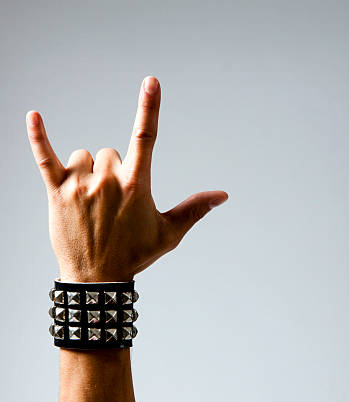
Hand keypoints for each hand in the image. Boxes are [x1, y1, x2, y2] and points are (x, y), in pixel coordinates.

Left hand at [26, 76, 227, 281]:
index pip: (146, 138)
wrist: (97, 280)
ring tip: (89, 202)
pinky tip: (34, 116)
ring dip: (87, 171)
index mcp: (136, 186)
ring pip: (83, 156)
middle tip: (111, 206)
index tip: (151, 82)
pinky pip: (45, 158)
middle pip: (110, 152)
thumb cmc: (135, 256)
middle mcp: (108, 181)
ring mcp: (80, 185)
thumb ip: (194, 209)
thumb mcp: (169, 234)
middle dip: (113, 172)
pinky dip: (38, 137)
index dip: (149, 108)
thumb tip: (223, 195)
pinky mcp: (57, 192)